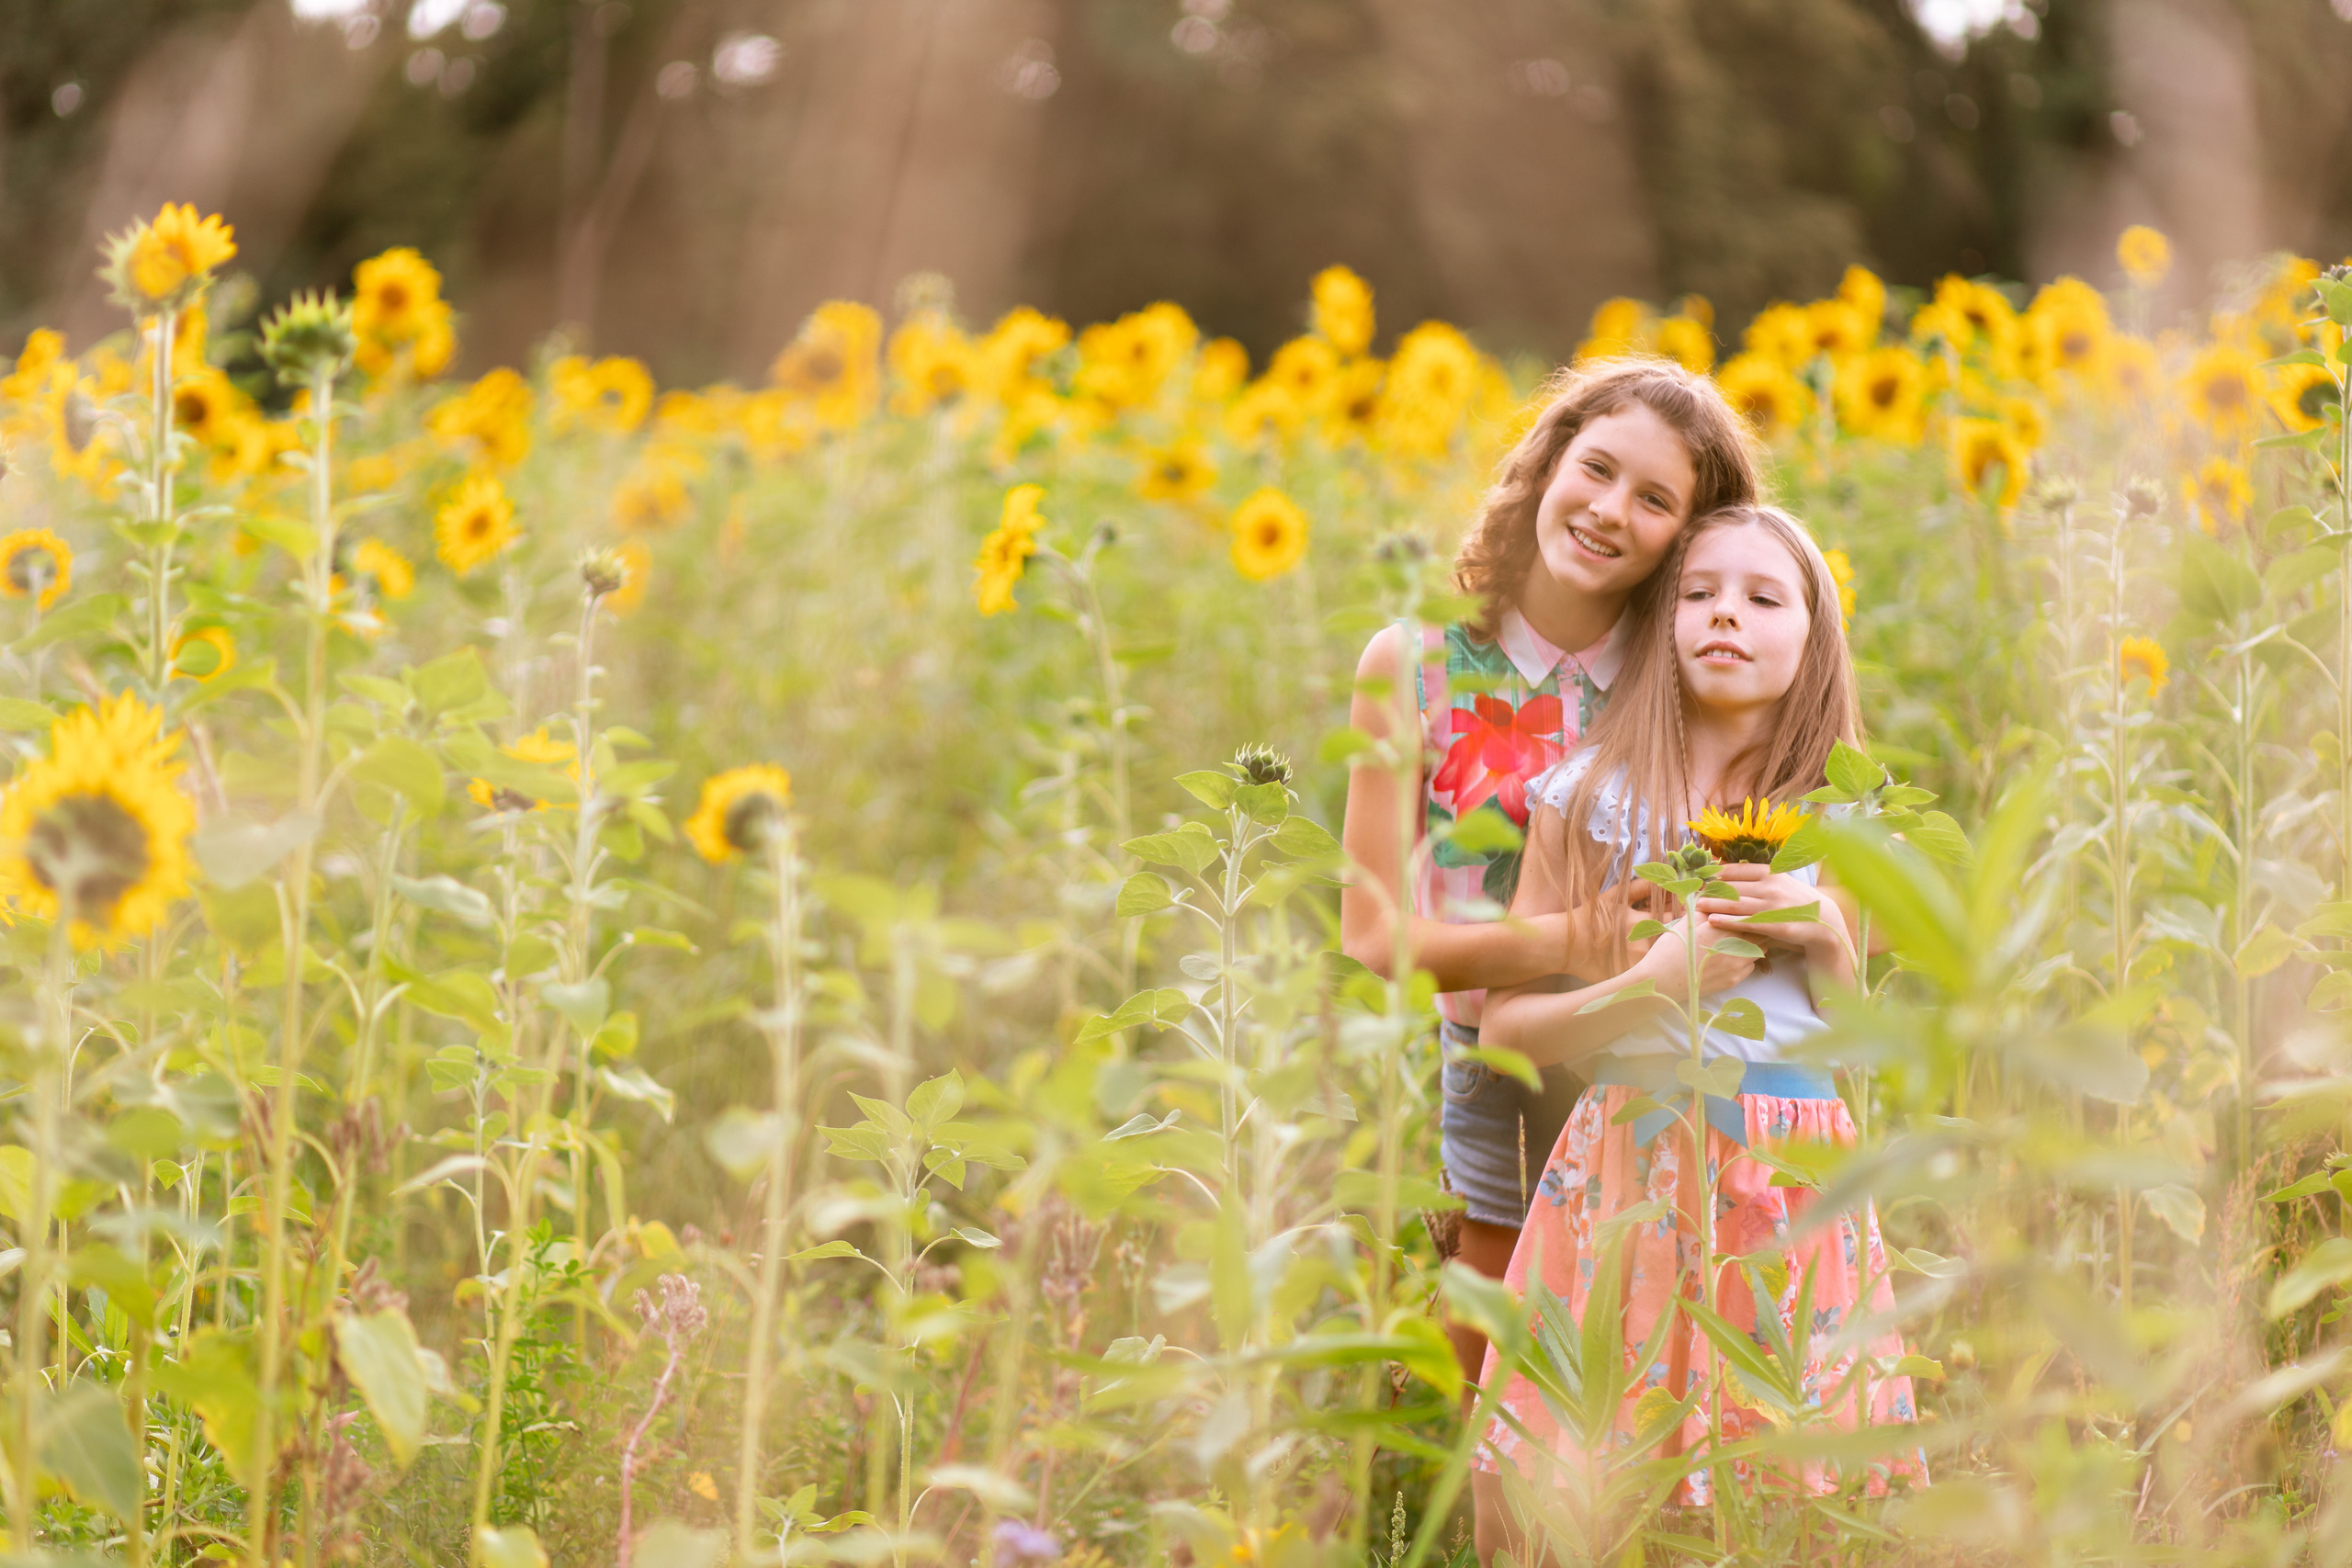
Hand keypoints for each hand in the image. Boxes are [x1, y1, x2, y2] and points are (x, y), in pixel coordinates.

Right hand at [1633, 915, 1757, 1001]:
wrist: (1663, 981)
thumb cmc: (1671, 948)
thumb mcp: (1687, 921)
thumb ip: (1707, 907)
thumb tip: (1719, 896)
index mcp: (1724, 928)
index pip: (1751, 916)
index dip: (1750, 912)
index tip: (1747, 909)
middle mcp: (1736, 947)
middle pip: (1760, 933)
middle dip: (1755, 927)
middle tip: (1745, 923)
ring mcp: (1737, 966)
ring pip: (1759, 949)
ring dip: (1752, 943)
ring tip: (1738, 939)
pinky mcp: (1734, 981)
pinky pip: (1750, 966)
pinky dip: (1745, 959)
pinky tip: (1730, 956)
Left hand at [1694, 865, 1850, 959]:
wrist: (1824, 920)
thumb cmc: (1795, 901)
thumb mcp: (1780, 881)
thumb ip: (1758, 877)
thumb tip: (1727, 870)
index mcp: (1771, 873)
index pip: (1736, 870)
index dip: (1716, 874)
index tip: (1701, 877)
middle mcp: (1771, 887)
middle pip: (1732, 887)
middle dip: (1710, 890)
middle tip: (1692, 892)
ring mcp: (1773, 906)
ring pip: (1736, 904)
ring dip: (1713, 904)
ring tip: (1697, 905)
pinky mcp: (1775, 925)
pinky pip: (1746, 922)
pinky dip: (1727, 921)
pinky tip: (1712, 920)